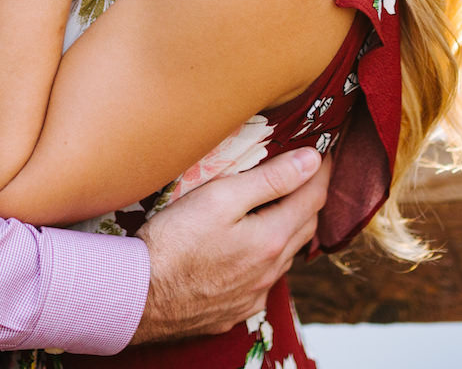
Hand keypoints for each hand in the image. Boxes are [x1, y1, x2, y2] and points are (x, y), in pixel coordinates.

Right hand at [131, 147, 330, 342]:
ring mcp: (254, 295)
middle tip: (304, 173)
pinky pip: (264, 280)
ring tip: (278, 205)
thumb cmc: (173, 242)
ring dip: (289, 228)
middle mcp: (271, 271)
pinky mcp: (236, 310)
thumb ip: (270, 179)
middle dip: (309, 197)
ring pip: (285, 256)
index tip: (322, 150)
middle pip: (305, 227)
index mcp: (272, 238)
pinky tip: (250, 249)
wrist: (139, 297)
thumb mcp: (220, 197)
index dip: (320, 170)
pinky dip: (267, 257)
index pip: (313, 197)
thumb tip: (311, 161)